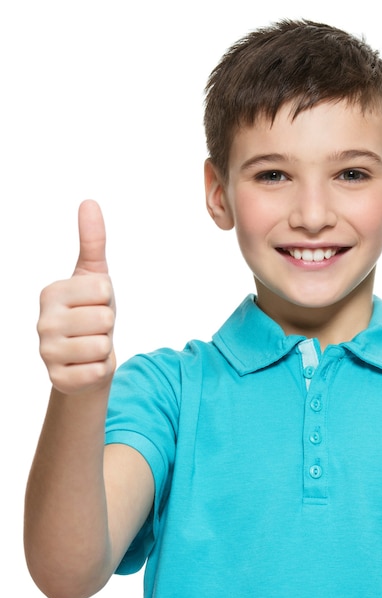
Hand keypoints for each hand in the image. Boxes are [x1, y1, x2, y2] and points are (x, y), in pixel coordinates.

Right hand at [37, 200, 115, 394]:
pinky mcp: (59, 379)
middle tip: (94, 329)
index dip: (107, 298)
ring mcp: (46, 353)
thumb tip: (89, 202)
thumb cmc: (91, 312)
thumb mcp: (95, 275)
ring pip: (103, 345)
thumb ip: (92, 240)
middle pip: (105, 317)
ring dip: (105, 348)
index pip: (103, 288)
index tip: (93, 304)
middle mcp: (42, 322)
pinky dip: (101, 369)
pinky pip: (99, 370)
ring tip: (91, 345)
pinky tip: (87, 365)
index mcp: (50, 293)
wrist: (87, 358)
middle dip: (108, 325)